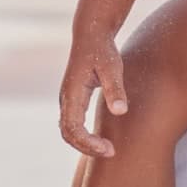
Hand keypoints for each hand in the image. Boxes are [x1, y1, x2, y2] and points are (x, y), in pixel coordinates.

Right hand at [57, 27, 129, 157]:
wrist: (91, 35)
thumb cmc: (103, 51)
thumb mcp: (112, 67)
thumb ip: (115, 89)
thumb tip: (120, 111)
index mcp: (72, 93)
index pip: (73, 128)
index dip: (88, 143)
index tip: (109, 149)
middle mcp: (65, 99)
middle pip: (68, 134)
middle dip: (87, 147)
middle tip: (111, 152)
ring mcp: (67, 100)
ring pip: (68, 131)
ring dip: (85, 143)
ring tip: (108, 148)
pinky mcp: (73, 100)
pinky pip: (73, 125)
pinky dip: (84, 136)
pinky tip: (102, 138)